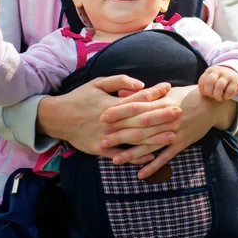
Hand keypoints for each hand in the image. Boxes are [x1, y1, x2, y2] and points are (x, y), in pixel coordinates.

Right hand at [36, 78, 180, 165]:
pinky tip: (152, 156)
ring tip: (173, 134)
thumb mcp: (98, 83)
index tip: (169, 87)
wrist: (58, 117)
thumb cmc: (80, 97)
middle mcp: (111, 120)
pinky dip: (137, 156)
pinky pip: (122, 155)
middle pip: (141, 118)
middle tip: (180, 111)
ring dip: (155, 137)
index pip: (137, 97)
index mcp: (112, 103)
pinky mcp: (100, 150)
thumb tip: (141, 84)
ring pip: (135, 138)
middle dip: (162, 115)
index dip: (155, 92)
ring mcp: (106, 136)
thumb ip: (120, 81)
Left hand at [103, 85, 236, 178]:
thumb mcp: (165, 91)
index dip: (120, 112)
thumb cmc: (185, 95)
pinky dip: (153, 165)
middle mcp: (166, 118)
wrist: (211, 104)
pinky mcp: (182, 143)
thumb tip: (121, 94)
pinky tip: (140, 174)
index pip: (136, 107)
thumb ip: (144, 95)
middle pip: (140, 128)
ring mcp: (174, 132)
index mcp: (161, 102)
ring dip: (133, 153)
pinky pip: (166, 156)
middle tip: (103, 141)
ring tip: (115, 160)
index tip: (103, 116)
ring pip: (151, 144)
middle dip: (121, 134)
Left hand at [198, 65, 237, 100]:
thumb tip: (203, 94)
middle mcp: (218, 71)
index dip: (202, 90)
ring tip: (218, 98)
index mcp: (210, 70)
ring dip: (217, 95)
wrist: (233, 73)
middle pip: (210, 81)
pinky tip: (225, 97)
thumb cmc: (218, 79)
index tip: (206, 94)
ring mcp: (227, 75)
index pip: (202, 81)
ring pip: (220, 85)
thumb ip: (205, 84)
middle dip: (209, 92)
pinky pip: (229, 91)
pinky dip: (226, 96)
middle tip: (212, 96)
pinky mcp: (235, 82)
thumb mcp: (210, 78)